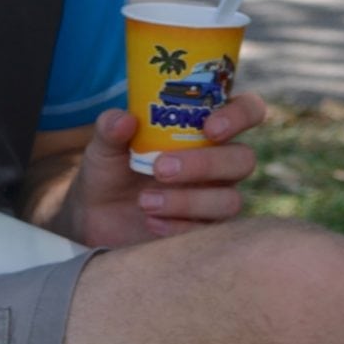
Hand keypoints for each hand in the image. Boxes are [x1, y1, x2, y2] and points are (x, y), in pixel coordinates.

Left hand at [61, 92, 265, 244]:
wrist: (96, 218)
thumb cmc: (110, 170)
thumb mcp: (104, 146)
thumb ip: (111, 128)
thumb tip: (124, 120)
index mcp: (205, 129)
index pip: (248, 111)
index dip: (240, 115)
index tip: (210, 127)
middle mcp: (220, 162)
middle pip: (243, 159)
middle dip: (205, 164)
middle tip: (160, 168)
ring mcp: (216, 198)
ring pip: (230, 200)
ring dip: (187, 201)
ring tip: (145, 202)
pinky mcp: (207, 231)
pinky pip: (212, 232)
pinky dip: (179, 227)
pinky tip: (151, 223)